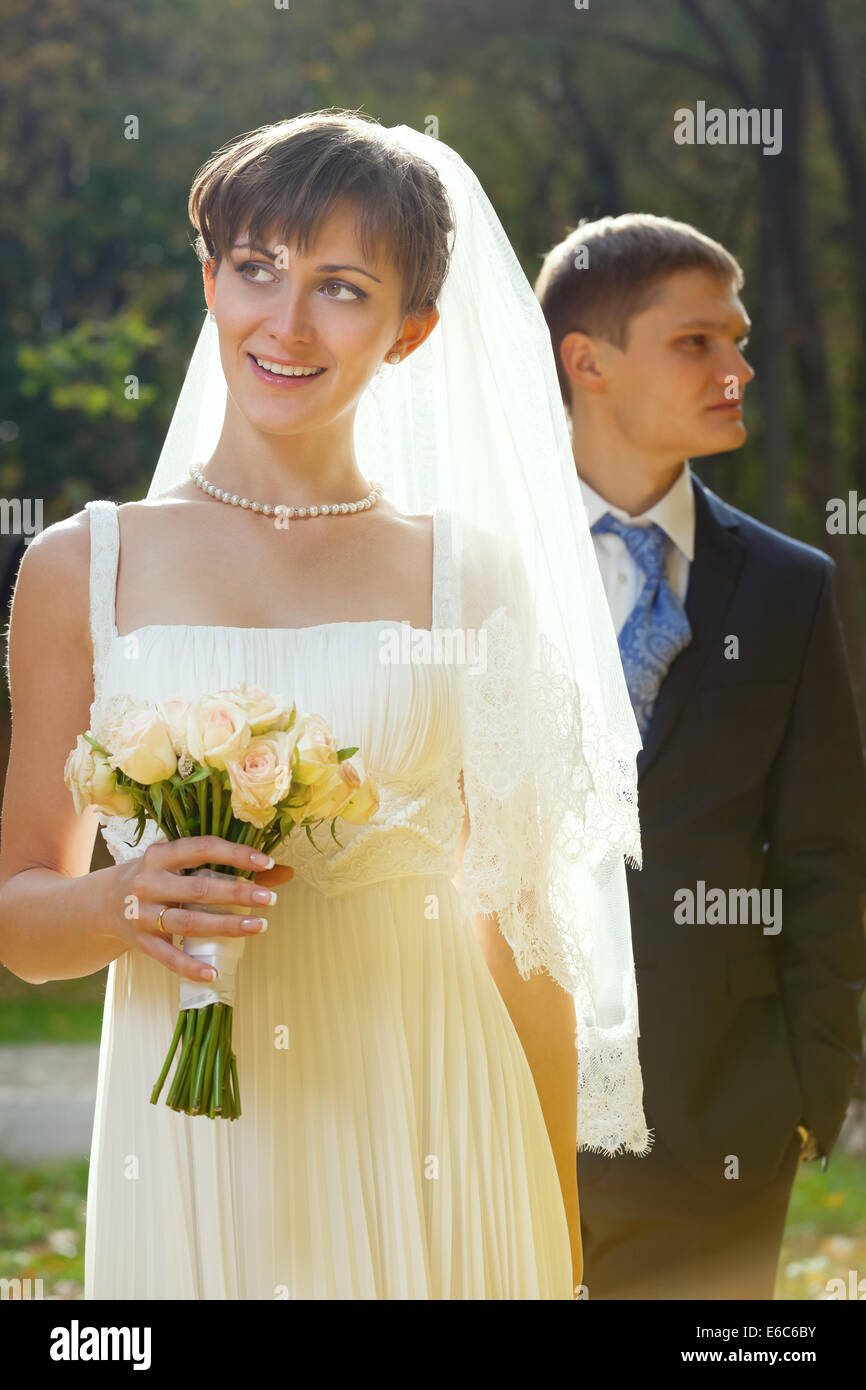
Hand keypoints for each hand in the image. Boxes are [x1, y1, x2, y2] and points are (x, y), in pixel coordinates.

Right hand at [103, 834, 293, 981]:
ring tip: (259, 926)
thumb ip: (227, 866)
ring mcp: (142, 914)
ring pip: (189, 922)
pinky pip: (168, 957)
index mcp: (160, 855)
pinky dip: (191, 966)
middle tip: (269, 900)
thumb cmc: (156, 878)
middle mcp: (149, 882)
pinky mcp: (140, 942)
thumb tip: (283, 872)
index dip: (235, 854)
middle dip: (237, 894)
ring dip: (226, 926)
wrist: (101, 903)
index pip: (202, 848)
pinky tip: (215, 972)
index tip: (266, 863)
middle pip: (199, 889)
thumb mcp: (182, 864)